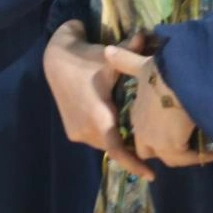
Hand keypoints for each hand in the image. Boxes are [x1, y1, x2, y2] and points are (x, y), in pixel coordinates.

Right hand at [41, 21, 152, 179]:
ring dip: (120, 142)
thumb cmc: (86, 60)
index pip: (117, 150)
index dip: (134, 164)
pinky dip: (109, 136)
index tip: (152, 175)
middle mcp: (85, 131)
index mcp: (97, 118)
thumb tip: (151, 37)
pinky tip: (123, 128)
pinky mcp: (72, 131)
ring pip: (105, 144)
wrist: (55, 60)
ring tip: (143, 138)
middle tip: (158, 148)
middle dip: (133, 150)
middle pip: (115, 147)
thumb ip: (133, 54)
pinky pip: (96, 139)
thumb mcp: (111, 59)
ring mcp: (77, 132)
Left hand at [105, 44, 212, 168]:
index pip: (142, 136)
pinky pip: (189, 157)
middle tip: (189, 142)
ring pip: (172, 157)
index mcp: (138, 115)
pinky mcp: (175, 146)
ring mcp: (158, 142)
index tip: (174, 131)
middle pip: (152, 151)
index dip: (155, 136)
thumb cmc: (164, 71)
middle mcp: (145, 132)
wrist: (181, 77)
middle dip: (168, 150)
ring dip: (188, 154)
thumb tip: (108, 51)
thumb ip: (127, 62)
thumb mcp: (144, 65)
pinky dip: (204, 155)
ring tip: (208, 145)